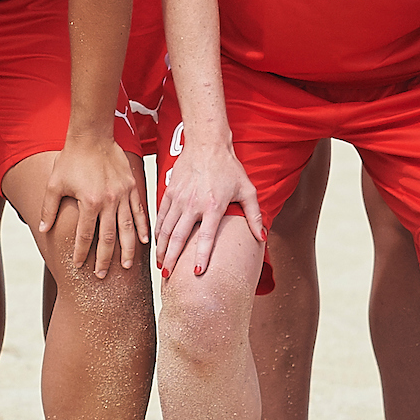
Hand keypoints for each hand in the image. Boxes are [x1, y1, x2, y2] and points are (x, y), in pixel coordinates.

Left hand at [38, 132, 147, 278]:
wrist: (92, 136)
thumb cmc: (71, 159)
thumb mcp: (54, 184)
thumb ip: (49, 208)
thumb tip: (43, 230)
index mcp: (89, 202)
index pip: (85, 235)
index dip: (82, 253)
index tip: (79, 266)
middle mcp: (109, 201)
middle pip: (108, 238)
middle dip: (105, 259)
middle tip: (102, 275)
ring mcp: (123, 194)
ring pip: (127, 228)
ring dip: (127, 250)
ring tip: (126, 266)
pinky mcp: (132, 187)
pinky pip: (139, 212)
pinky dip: (142, 227)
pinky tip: (144, 242)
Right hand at [154, 124, 259, 278]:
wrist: (207, 144)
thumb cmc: (228, 167)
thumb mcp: (247, 189)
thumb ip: (254, 215)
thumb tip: (262, 236)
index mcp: (213, 206)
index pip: (206, 237)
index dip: (201, 256)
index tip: (197, 273)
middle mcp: (193, 204)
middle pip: (179, 237)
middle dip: (172, 258)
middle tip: (168, 275)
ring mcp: (179, 198)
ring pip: (166, 228)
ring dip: (162, 248)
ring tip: (160, 265)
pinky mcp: (169, 192)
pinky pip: (161, 216)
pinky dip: (158, 231)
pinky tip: (158, 243)